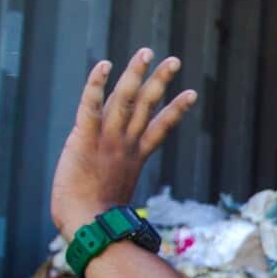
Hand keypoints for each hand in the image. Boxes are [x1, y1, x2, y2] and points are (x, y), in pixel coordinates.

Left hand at [50, 48, 196, 239]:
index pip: (161, 128)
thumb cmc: (98, 223)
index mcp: (134, 157)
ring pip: (126, 98)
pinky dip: (97, 84)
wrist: (90, 226)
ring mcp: (107, 139)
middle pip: (148, 105)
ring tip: (147, 52)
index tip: (191, 94)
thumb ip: (115, 192)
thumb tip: (123, 213)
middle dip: (161, 81)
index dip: (176, 110)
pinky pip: (91, 105)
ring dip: (137, 73)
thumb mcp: (112, 201)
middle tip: (174, 60)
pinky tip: (105, 64)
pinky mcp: (84, 138)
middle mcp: (125, 143)